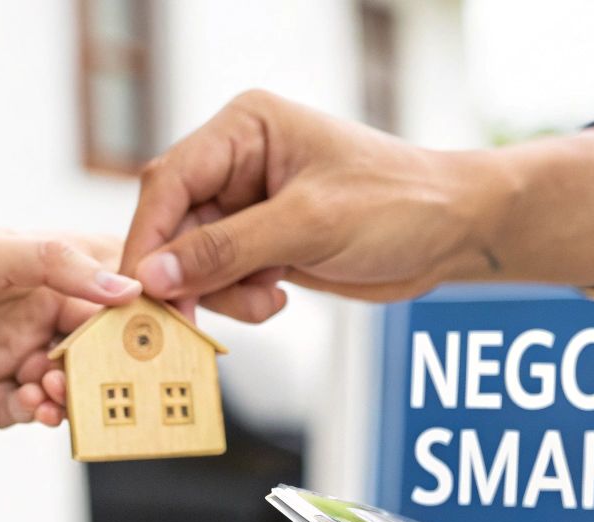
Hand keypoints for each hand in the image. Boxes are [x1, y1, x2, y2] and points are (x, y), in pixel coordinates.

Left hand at [0, 226, 141, 426]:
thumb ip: (57, 266)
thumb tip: (125, 290)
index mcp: (42, 269)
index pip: (110, 292)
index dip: (141, 315)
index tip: (168, 336)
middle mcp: (33, 312)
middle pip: (94, 347)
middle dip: (108, 366)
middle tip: (114, 380)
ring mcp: (8, 353)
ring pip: (64, 385)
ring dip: (69, 393)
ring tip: (55, 392)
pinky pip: (23, 411)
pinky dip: (33, 414)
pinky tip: (30, 408)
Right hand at [120, 90, 486, 319]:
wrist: (453, 233)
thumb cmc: (397, 204)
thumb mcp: (310, 224)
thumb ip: (227, 249)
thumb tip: (155, 275)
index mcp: (244, 128)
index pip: (169, 181)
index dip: (148, 238)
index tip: (140, 290)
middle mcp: (237, 162)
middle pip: (172, 225)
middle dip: (185, 275)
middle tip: (186, 321)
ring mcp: (247, 205)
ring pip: (193, 261)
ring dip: (220, 292)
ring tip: (268, 298)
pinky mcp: (262, 243)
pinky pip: (222, 280)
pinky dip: (241, 300)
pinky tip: (279, 297)